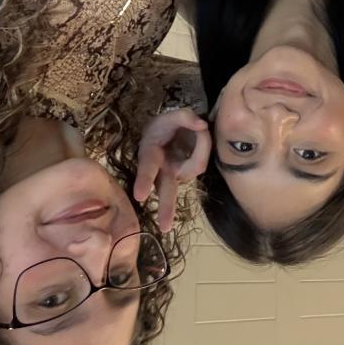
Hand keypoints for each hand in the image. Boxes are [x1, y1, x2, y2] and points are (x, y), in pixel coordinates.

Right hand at [132, 108, 210, 231]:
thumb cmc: (164, 127)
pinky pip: (201, 161)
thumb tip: (202, 126)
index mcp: (150, 155)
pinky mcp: (188, 175)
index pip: (148, 168)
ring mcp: (177, 175)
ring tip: (198, 127)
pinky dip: (203, 146)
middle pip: (166, 191)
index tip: (140, 196)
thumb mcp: (170, 116)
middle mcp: (162, 170)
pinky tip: (199, 136)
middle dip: (166, 208)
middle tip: (165, 228)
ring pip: (195, 165)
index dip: (144, 181)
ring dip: (201, 145)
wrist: (168, 132)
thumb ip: (184, 116)